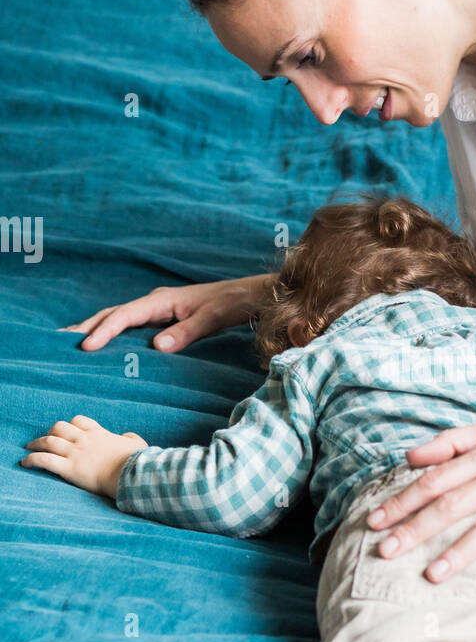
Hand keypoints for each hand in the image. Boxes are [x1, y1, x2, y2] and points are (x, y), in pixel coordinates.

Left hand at [21, 416, 147, 498]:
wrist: (131, 474)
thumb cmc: (137, 461)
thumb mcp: (137, 444)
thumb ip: (130, 437)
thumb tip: (126, 436)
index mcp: (99, 434)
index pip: (79, 421)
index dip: (70, 425)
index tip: (67, 432)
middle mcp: (84, 440)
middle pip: (59, 427)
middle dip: (50, 432)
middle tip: (45, 440)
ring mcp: (75, 453)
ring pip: (49, 441)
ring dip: (36, 444)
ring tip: (28, 448)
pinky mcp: (69, 468)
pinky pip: (45, 460)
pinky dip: (32, 460)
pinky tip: (25, 463)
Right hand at [62, 273, 272, 351]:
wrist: (247, 295)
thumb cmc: (229, 304)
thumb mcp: (210, 319)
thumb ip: (185, 333)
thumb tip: (157, 346)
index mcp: (161, 301)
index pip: (124, 315)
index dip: (104, 331)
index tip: (86, 346)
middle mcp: (155, 302)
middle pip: (113, 313)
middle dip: (87, 326)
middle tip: (60, 340)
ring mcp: (157, 309)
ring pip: (119, 318)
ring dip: (97, 328)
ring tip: (73, 342)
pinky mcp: (163, 317)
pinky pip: (131, 325)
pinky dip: (114, 332)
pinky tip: (106, 344)